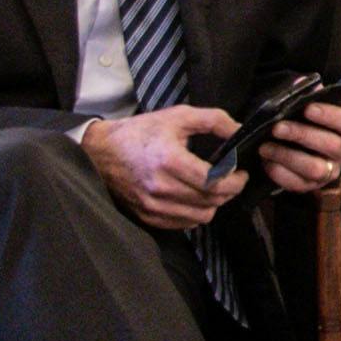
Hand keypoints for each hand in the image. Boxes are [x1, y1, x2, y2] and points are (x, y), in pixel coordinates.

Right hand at [82, 104, 249, 231]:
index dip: (236, 181)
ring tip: (213, 188)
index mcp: (169, 161)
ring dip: (214, 204)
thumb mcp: (177, 116)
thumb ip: (213, 120)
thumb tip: (240, 131)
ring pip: (200, 217)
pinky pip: (183, 224)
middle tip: (232, 179)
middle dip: (229, 191)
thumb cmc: (140, 132)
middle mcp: (161, 188)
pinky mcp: (147, 216)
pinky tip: (194, 198)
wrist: (99, 153)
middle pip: (211, 202)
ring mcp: (152, 206)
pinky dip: (195, 213)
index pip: (214, 183)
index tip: (242, 173)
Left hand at [251, 98, 340, 194]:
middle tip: (277, 127)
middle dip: (302, 135)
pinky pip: (298, 184)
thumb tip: (302, 83)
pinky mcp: (311, 186)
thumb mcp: (308, 104)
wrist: (298, 147)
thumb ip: (306, 94)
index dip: (331, 116)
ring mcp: (330, 172)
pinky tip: (267, 162)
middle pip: (332, 145)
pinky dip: (280, 174)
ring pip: (314, 168)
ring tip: (265, 147)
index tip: (308, 108)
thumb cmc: (306, 121)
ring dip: (287, 156)